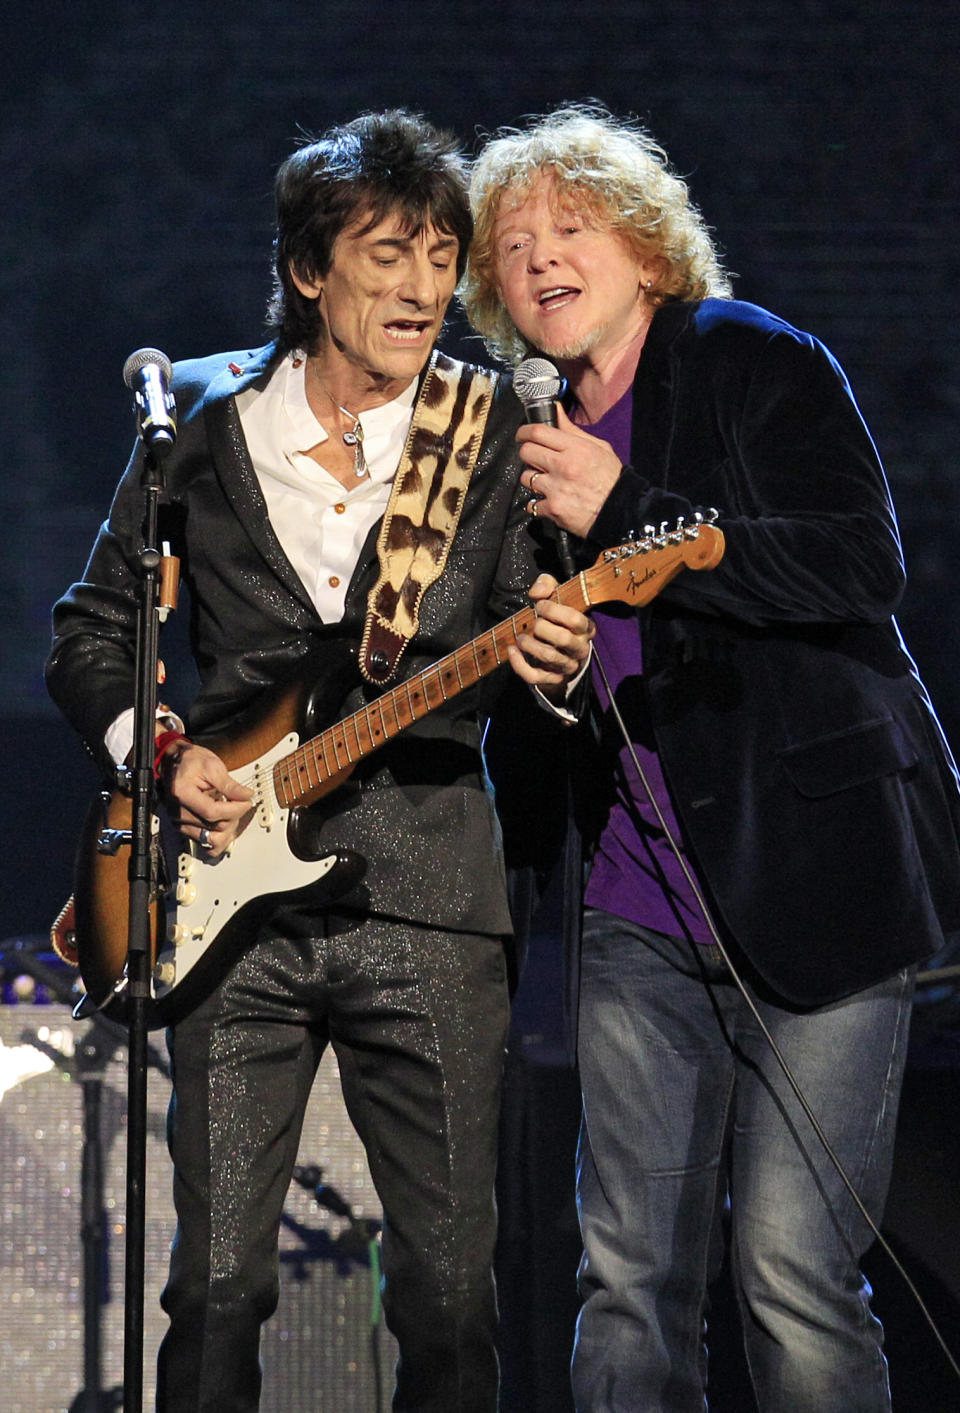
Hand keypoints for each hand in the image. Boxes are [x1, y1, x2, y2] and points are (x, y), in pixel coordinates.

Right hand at [158, 742, 253, 857]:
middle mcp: (178, 813)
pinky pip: (205, 843)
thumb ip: (229, 784)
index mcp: (182, 794)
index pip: (212, 812)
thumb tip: (246, 796)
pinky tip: (225, 825)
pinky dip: (219, 837)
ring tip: (231, 814)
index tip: (246, 801)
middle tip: (239, 803)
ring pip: (211, 840)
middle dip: (233, 816)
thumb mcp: (212, 766)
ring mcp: (180, 823)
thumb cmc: (188, 762)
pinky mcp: (184, 829)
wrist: (173, 764)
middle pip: (214, 828)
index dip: (234, 809)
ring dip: (227, 829)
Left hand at [507, 572, 594, 699]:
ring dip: (529, 644)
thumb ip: (547, 585)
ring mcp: (568, 665)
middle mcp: (580, 648)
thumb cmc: (558, 618)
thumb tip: (536, 592)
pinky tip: (512, 651)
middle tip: (532, 623)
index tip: (539, 606)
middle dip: (541, 627)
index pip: (574, 619)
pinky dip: (519, 664)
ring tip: (520, 636)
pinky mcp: (553, 678)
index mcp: (585, 627)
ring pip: (549, 657)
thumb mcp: (556, 596)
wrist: (561, 649)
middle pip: (563, 638)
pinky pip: (535, 676)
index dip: (553, 610)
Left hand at [518, 403, 621, 537]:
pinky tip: (549, 501)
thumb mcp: (599, 448)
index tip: (522, 435)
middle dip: (527, 454)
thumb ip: (573, 430)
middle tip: (535, 459)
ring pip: (526, 478)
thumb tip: (556, 410)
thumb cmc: (611, 478)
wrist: (621, 510)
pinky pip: (532, 504)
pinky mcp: (552, 509)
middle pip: (526, 452)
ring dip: (533, 480)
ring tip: (547, 483)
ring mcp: (556, 489)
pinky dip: (537, 504)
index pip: (538, 432)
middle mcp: (563, 466)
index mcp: (575, 449)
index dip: (524, 432)